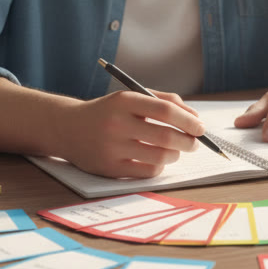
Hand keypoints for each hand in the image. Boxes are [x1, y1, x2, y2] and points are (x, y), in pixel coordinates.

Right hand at [55, 90, 204, 178]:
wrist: (67, 128)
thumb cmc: (108, 111)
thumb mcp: (130, 97)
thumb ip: (163, 101)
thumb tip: (194, 117)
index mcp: (123, 101)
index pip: (165, 111)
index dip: (188, 120)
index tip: (200, 126)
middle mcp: (116, 124)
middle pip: (166, 136)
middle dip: (188, 141)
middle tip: (195, 142)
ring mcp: (112, 148)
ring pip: (160, 157)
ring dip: (176, 154)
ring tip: (176, 150)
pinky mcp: (110, 168)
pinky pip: (148, 171)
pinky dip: (160, 165)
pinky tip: (158, 159)